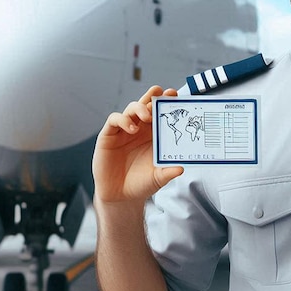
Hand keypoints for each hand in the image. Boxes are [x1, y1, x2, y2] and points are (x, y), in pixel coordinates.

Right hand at [92, 86, 183, 204]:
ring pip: (132, 109)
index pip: (161, 114)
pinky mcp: (109, 135)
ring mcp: (124, 131)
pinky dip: (123, 120)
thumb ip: (168, 172)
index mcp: (154, 135)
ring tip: (147, 116)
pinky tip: (131, 129)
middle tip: (163, 94)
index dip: (167, 103)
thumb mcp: (158, 178)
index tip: (176, 96)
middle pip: (147, 105)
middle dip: (154, 97)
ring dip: (140, 108)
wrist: (120, 196)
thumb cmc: (141, 183)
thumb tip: (181, 168)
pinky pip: (114, 120)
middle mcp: (140, 129)